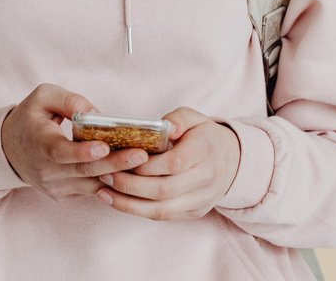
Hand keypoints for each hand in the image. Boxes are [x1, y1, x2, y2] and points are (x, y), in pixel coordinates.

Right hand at [0, 83, 149, 200]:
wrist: (10, 149)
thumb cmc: (31, 118)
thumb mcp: (43, 97)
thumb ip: (69, 101)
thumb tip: (97, 114)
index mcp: (39, 143)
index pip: (61, 152)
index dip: (82, 151)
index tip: (104, 146)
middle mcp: (46, 170)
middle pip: (84, 170)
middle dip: (115, 163)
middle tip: (141, 155)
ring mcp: (55, 186)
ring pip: (91, 184)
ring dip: (118, 175)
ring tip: (144, 165)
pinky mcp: (64, 195)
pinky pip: (91, 191)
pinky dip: (111, 182)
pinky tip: (130, 172)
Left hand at [94, 106, 240, 220]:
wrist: (232, 161)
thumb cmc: (205, 137)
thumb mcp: (195, 118)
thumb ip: (178, 118)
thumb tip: (164, 127)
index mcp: (205, 153)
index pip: (173, 163)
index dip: (146, 165)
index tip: (121, 158)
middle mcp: (205, 180)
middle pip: (163, 190)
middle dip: (130, 185)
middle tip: (105, 175)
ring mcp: (200, 200)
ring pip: (161, 210)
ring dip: (128, 204)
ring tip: (103, 192)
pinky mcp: (193, 213)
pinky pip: (163, 217)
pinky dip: (137, 211)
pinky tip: (117, 201)